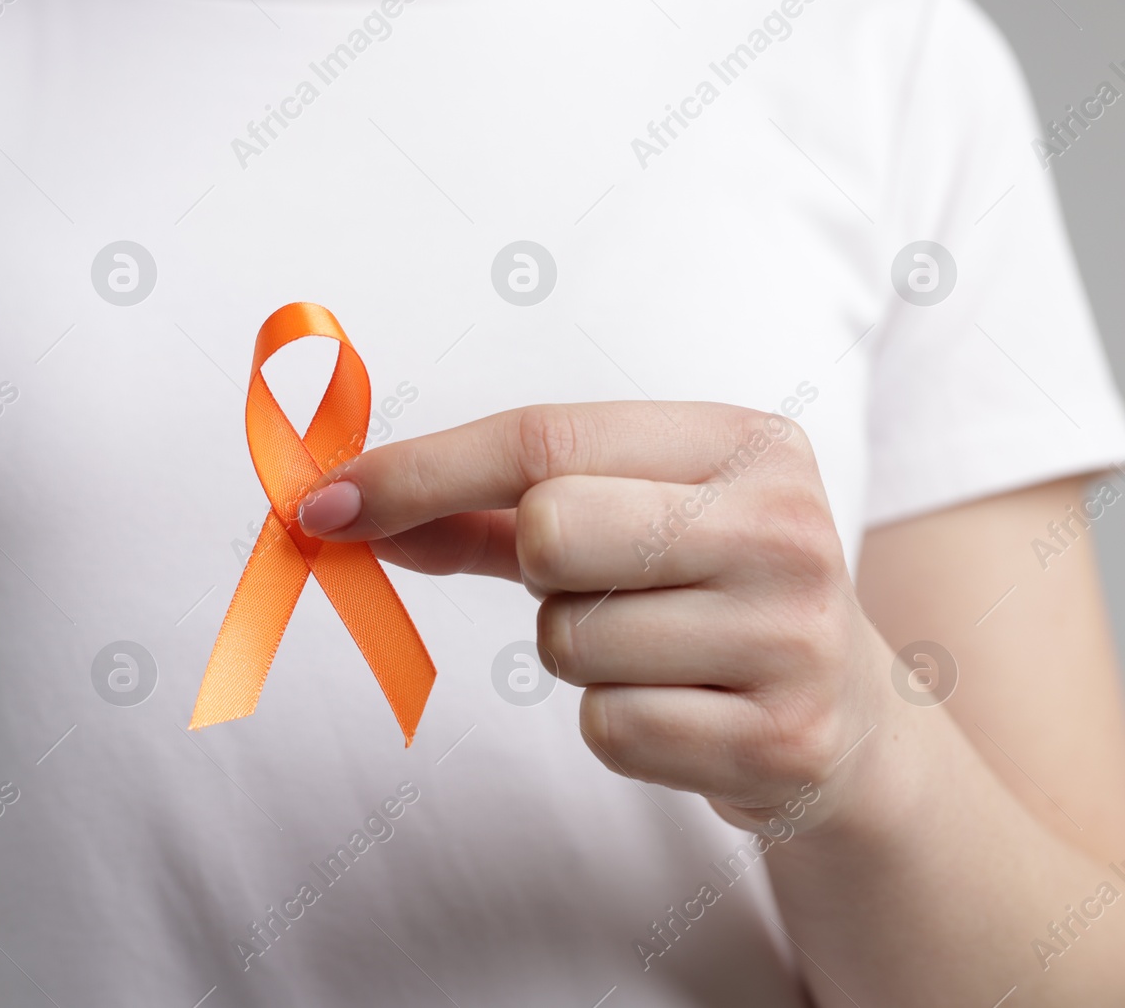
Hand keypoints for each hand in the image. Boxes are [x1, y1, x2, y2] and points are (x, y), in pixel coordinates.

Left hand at [297, 402, 895, 832]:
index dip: (418, 471)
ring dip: (577, 654)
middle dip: (534, 571)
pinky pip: (608, 728)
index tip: (324, 505)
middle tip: (595, 585)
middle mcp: (783, 525)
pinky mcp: (783, 739)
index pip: (544, 436)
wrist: (850, 719)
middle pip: (550, 531)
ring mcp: (792, 636)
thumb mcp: (625, 521)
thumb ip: (485, 510)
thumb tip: (343, 509)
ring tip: (658, 650)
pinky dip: (616, 725)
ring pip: (566, 642)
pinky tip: (684, 710)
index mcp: (746, 442)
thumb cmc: (702, 593)